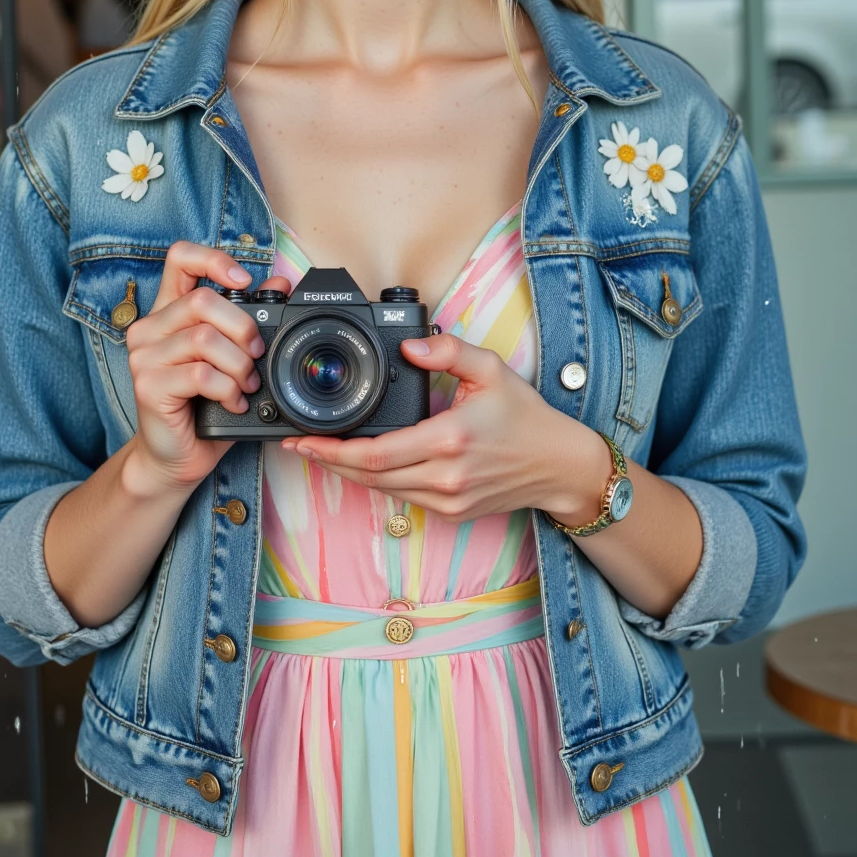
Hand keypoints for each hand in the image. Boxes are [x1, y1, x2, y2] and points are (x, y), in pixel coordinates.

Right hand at [123, 242, 291, 495]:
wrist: (176, 456)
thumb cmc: (204, 405)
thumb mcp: (231, 357)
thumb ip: (249, 318)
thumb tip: (280, 284)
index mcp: (168, 312)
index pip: (180, 258)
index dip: (214, 259)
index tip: (243, 281)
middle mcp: (149, 329)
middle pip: (203, 301)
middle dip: (242, 328)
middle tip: (256, 354)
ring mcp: (144, 357)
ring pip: (205, 339)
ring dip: (239, 365)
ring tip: (246, 384)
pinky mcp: (148, 386)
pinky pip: (200, 375)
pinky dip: (228, 389)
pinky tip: (234, 401)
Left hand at [283, 332, 609, 522]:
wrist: (558, 465)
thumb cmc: (525, 416)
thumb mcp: (491, 369)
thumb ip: (448, 350)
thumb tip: (410, 344)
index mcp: (449, 438)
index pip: (374, 453)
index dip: (331, 450)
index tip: (303, 439)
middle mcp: (444, 475)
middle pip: (367, 476)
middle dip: (327, 461)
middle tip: (297, 445)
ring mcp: (447, 499)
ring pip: (381, 490)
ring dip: (347, 473)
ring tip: (320, 453)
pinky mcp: (451, 512)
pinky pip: (401, 497)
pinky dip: (376, 482)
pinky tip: (361, 465)